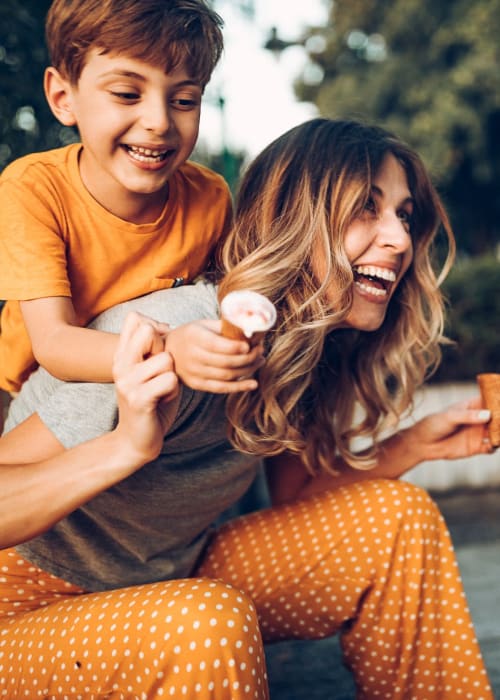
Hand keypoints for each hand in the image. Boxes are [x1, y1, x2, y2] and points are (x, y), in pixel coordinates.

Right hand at [112, 312, 179, 463]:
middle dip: (165, 350)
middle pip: (149, 331)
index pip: (135, 318)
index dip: (156, 328)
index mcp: (121, 355)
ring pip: (166, 359)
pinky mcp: (138, 399)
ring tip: (161, 390)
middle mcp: (120, 365)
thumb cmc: (151, 402)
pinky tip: (162, 400)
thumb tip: (164, 325)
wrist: (136, 440)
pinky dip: (173, 391)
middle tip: (161, 373)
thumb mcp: (150, 370)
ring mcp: (127, 382)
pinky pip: (170, 380)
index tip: (159, 350)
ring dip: (172, 376)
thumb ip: (153, 348)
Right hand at [165, 319, 263, 392]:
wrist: (168, 351)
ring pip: (227, 376)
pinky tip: (253, 384)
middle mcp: (192, 356)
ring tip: (260, 361)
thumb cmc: (191, 335)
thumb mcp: (203, 324)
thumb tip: (250, 329)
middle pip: (225, 362)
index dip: (237, 347)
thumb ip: (224, 327)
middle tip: (260, 351)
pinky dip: (239, 387)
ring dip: (248, 370)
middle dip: (248, 358)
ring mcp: (194, 373)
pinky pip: (221, 388)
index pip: (218, 345)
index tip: (251, 345)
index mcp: (194, 337)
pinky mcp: (197, 385)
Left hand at [403, 396, 493, 462]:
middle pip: (498, 416)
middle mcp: (479, 418)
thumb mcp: (450, 417)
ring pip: (497, 432)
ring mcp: (479, 432)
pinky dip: (495, 446)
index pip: (491, 399)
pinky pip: (492, 447)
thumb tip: (488, 415)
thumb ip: (468, 416)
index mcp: (473, 406)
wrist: (423, 443)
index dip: (498, 399)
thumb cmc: (434, 424)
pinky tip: (492, 445)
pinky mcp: (477, 447)